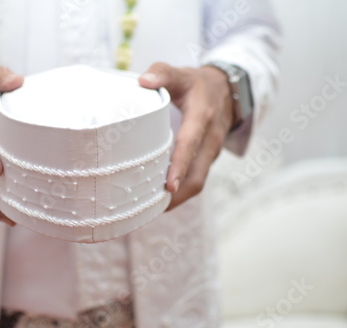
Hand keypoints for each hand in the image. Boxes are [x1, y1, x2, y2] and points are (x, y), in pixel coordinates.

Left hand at [139, 63, 232, 209]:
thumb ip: (162, 73)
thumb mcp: (182, 74)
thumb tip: (142, 82)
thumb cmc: (198, 84)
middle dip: (177, 195)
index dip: (180, 165)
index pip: (191, 145)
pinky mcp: (207, 160)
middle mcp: (210, 139)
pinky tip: (160, 199)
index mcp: (202, 117)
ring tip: (151, 209)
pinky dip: (181, 192)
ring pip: (197, 182)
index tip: (168, 186)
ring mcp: (211, 153)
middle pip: (197, 175)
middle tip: (151, 208)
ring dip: (178, 199)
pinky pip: (196, 180)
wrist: (229, 90)